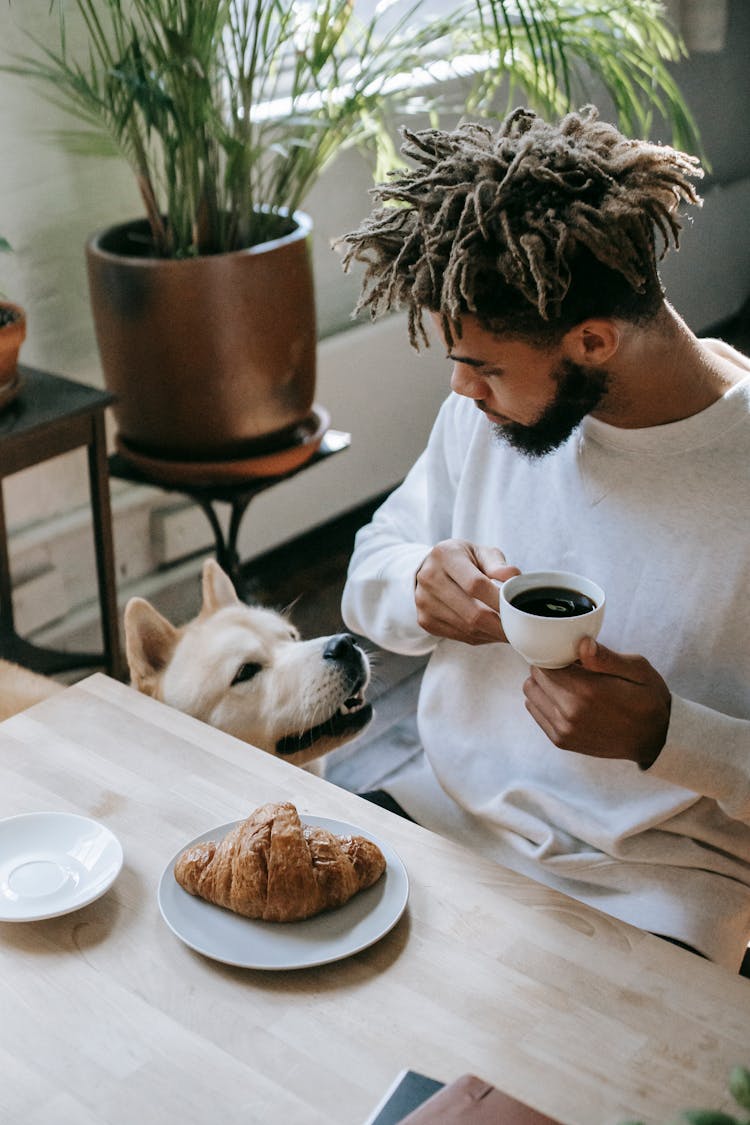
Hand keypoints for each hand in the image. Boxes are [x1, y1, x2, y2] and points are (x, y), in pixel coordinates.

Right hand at [415, 538, 519, 644]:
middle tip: (520, 629)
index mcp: (445, 556)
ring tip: (509, 631)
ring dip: (492, 634)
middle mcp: (429, 579)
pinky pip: (460, 636)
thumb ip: (498, 564)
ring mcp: (424, 602)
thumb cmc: (463, 559)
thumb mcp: (480, 552)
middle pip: (472, 613)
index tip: (518, 610)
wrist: (431, 569)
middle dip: (500, 625)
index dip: (499, 601)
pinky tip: (491, 631)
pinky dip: (481, 637)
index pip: (475, 585)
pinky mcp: (425, 621)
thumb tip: (514, 578)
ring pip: (467, 629)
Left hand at [522, 637, 671, 766]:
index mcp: (587, 691)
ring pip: (531, 694)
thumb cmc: (648, 699)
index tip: (568, 655)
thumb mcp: (637, 670)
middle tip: (570, 668)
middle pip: (535, 677)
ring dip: (544, 685)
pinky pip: (536, 712)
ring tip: (567, 684)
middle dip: (548, 668)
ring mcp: (563, 729)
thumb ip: (606, 657)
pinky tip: (566, 699)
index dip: (554, 654)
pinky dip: (544, 702)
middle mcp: (570, 712)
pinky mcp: (561, 741)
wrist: (655, 739)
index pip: (545, 663)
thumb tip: (582, 644)